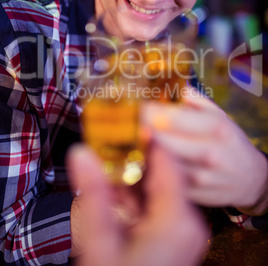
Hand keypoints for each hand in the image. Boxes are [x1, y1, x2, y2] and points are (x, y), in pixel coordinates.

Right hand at [67, 143, 207, 265]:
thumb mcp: (99, 240)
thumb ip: (92, 193)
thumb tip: (81, 152)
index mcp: (177, 219)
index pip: (166, 160)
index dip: (146, 136)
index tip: (126, 119)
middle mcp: (189, 221)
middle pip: (163, 172)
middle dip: (132, 161)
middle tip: (108, 149)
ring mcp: (185, 229)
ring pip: (159, 186)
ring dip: (132, 180)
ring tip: (107, 177)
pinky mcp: (178, 234)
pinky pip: (159, 202)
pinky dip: (137, 196)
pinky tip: (117, 200)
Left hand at [141, 87, 267, 215]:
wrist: (249, 178)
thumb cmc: (228, 141)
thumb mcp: (220, 117)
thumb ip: (199, 102)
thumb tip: (180, 89)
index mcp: (217, 128)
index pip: (177, 118)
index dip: (152, 112)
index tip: (138, 107)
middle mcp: (211, 153)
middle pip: (166, 142)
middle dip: (143, 132)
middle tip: (128, 124)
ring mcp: (203, 177)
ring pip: (163, 165)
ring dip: (144, 153)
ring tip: (131, 142)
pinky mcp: (195, 195)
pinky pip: (167, 183)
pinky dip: (152, 173)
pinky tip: (143, 162)